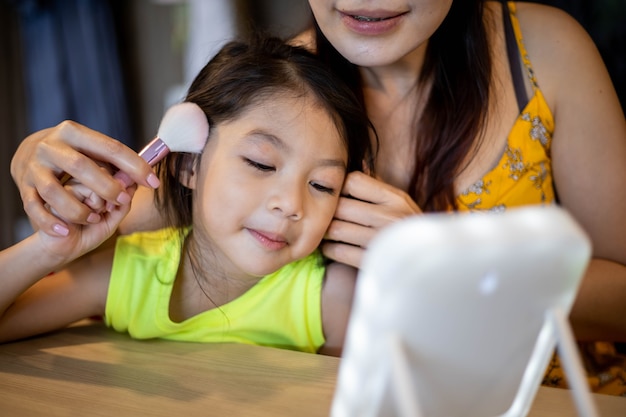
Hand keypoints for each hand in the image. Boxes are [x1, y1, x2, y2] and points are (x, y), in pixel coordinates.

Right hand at [10, 121, 159, 235]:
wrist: (26, 154)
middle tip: (122, 200)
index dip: (135, 166)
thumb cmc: (73, 157)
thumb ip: (116, 165)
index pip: (110, 148)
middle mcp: (51, 147)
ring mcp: (34, 168)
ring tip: (93, 218)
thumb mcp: (92, 152)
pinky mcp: (23, 188)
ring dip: (77, 209)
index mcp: (74, 133)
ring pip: (54, 191)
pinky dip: (49, 222)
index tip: (153, 182)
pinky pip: (33, 208)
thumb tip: (139, 180)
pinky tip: (65, 231)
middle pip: (81, 166)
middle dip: (106, 187)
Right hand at [36, 181, 136, 265]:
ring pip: (95, 183)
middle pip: (106, 174)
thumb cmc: (86, 233)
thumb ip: (124, 201)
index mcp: (95, 182)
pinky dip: (85, 213)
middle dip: (110, 199)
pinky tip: (76, 222)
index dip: (120, 192)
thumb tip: (135, 181)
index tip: (111, 208)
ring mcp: (68, 183)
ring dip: (97, 207)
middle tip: (100, 213)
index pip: (116, 173)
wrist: (62, 250)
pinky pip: (81, 192)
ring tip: (88, 218)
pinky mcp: (55, 191)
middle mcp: (81, 178)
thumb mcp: (113, 219)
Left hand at [322, 171, 421, 267]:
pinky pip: (338, 251)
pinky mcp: (370, 262)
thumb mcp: (400, 203)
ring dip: (326, 231)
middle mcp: (389, 218)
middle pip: (340, 206)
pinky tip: (333, 247)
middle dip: (329, 212)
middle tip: (324, 215)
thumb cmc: (406, 228)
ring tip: (328, 230)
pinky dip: (330, 249)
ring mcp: (380, 241)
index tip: (339, 196)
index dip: (341, 188)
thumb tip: (358, 161)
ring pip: (336, 229)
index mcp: (395, 199)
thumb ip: (377, 185)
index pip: (353, 181)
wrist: (427, 262)